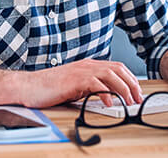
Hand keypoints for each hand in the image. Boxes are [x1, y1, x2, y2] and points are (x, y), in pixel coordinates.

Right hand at [14, 58, 143, 107]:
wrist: (29, 86)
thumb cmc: (49, 88)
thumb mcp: (75, 86)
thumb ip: (90, 87)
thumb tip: (108, 96)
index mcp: (88, 65)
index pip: (116, 67)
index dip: (129, 78)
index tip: (136, 91)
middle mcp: (87, 65)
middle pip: (118, 69)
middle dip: (131, 84)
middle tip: (137, 98)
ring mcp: (81, 71)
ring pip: (111, 75)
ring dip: (123, 89)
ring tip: (129, 102)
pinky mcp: (74, 80)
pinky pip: (96, 84)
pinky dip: (106, 94)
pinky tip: (110, 104)